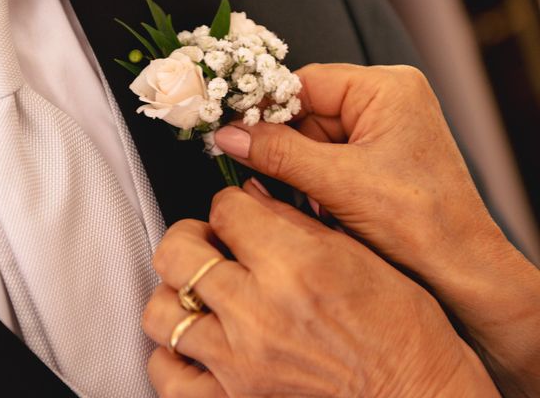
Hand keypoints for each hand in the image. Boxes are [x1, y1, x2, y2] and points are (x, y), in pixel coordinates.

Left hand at [143, 185, 497, 396]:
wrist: (414, 392)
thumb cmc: (400, 326)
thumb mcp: (356, 253)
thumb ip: (292, 219)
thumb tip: (249, 195)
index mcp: (295, 265)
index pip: (224, 209)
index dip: (229, 204)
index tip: (237, 215)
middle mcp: (259, 312)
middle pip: (178, 251)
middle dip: (190, 236)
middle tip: (208, 243)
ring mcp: (239, 363)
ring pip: (160, 310)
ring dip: (175, 293)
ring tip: (200, 293)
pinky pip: (166, 374)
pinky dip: (170, 353)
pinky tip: (194, 340)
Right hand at [213, 64, 539, 395]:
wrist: (460, 270)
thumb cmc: (420, 222)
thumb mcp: (339, 182)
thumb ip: (278, 153)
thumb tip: (228, 135)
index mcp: (387, 89)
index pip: (306, 83)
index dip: (266, 108)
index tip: (232, 131)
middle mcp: (386, 101)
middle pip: (307, 111)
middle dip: (283, 145)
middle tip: (255, 169)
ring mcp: (382, 130)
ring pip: (314, 138)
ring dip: (297, 167)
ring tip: (299, 196)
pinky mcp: (377, 157)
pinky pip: (328, 158)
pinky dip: (312, 180)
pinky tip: (314, 204)